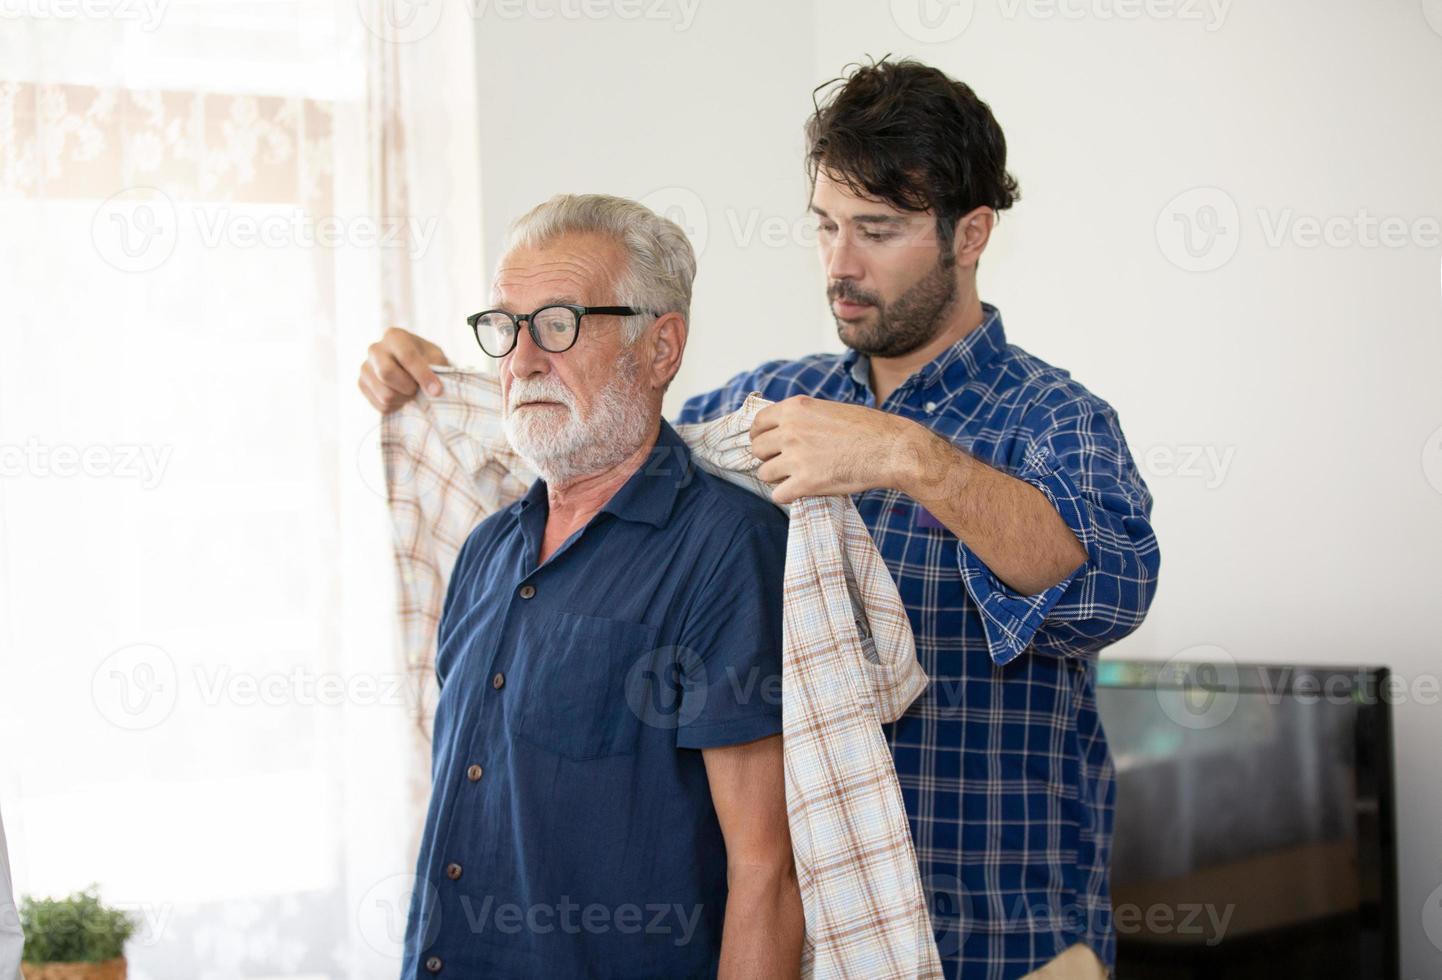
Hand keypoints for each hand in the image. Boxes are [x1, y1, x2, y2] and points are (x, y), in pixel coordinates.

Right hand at [357, 327, 449, 411]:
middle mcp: (375, 349)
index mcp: (394, 336)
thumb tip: (434, 390)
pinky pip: (381, 405)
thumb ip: (437, 370)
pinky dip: (397, 406)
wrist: (411, 366)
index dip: (423, 376)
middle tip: (419, 389)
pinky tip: (401, 395)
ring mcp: (365, 367)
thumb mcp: (436, 358)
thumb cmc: (426, 360)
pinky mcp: (362, 384)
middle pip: (387, 373)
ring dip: (404, 399)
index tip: (437, 391)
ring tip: (411, 391)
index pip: (406, 356)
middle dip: (409, 387)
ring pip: (385, 394)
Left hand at [748, 395, 919, 504]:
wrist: (891, 449)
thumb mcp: (829, 409)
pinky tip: (801, 491)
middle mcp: (791, 430)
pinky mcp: (806, 482)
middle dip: (769, 458)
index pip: (758, 423)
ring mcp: (797, 457)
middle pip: (757, 449)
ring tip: (796, 478)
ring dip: (777, 478)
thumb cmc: (867, 429)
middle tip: (786, 463)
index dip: (760, 436)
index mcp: (796, 408)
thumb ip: (802, 418)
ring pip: (764, 473)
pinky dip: (787, 495)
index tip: (768, 445)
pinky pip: (778, 494)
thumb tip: (782, 429)